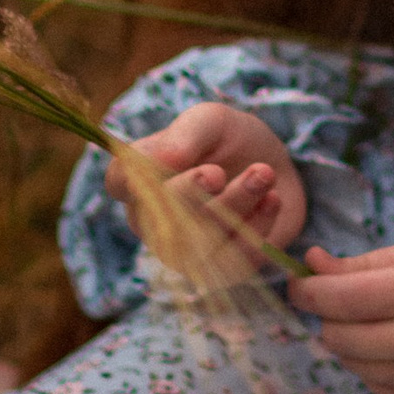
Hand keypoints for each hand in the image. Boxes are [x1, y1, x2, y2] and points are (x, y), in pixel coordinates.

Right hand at [106, 102, 305, 248]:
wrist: (269, 166)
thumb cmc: (226, 140)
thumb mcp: (210, 122)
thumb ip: (185, 135)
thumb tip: (165, 162)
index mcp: (137, 180)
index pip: (119, 181)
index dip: (143, 175)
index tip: (172, 157)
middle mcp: (152, 221)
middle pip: (159, 218)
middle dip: (194, 194)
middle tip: (221, 170)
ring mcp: (184, 252)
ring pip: (199, 244)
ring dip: (233, 207)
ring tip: (264, 173)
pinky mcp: (221, 271)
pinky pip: (234, 261)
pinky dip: (257, 228)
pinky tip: (273, 199)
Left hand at [290, 234, 393, 393]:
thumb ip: (363, 264)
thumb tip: (308, 268)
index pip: (343, 299)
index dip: (308, 292)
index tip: (296, 284)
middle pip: (341, 338)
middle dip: (328, 317)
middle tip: (342, 299)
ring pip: (355, 366)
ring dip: (350, 343)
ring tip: (379, 321)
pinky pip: (379, 388)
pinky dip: (376, 367)